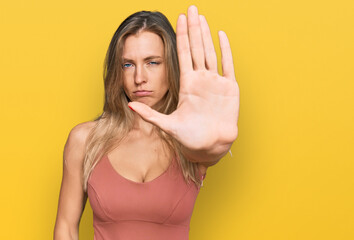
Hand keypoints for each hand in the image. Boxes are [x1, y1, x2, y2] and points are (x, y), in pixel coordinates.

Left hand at [129, 5, 238, 149]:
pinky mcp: (230, 88)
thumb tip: (129, 106)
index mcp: (187, 84)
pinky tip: (221, 35)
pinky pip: (228, 65)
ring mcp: (215, 82)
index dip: (182, 36)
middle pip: (197, 48)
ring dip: (207, 34)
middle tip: (191, 8)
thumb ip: (149, 114)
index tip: (178, 19)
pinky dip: (225, 50)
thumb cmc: (190, 137)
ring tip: (202, 17)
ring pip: (211, 52)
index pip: (183, 54)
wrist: (210, 146)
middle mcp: (201, 80)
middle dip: (194, 28)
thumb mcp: (167, 125)